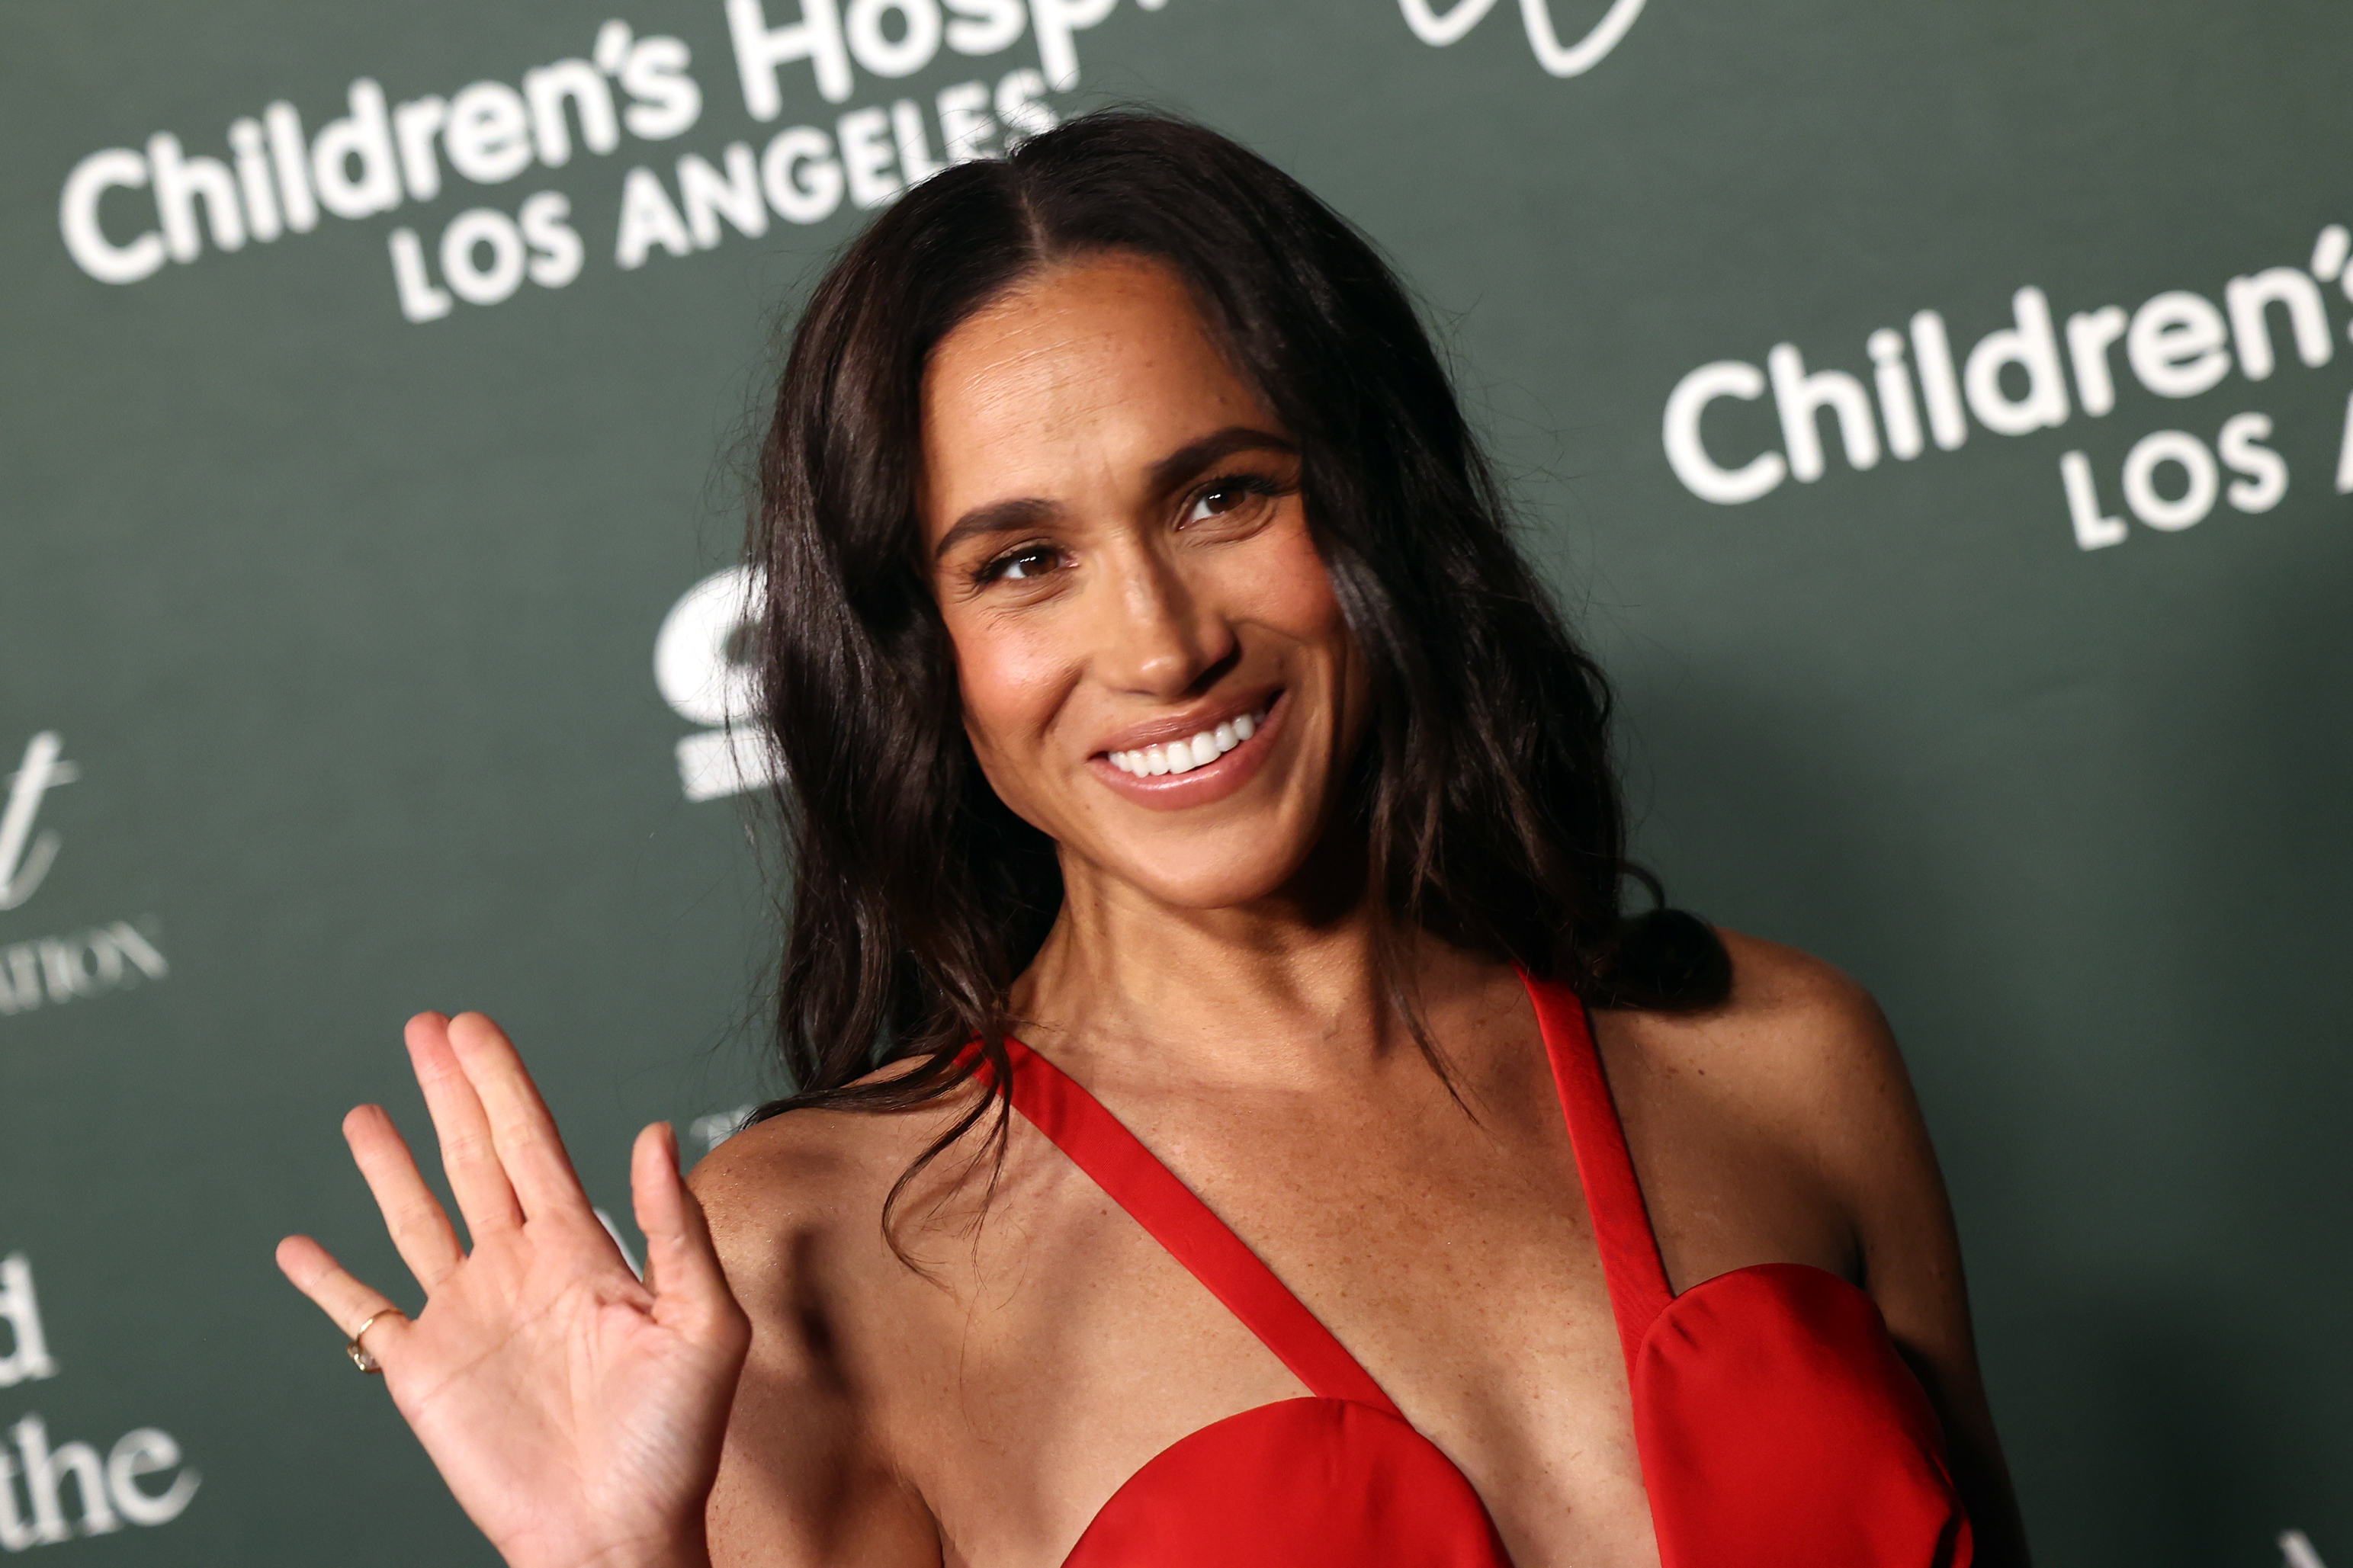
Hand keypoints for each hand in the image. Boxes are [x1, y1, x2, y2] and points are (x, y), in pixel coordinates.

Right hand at [278, 1013, 750, 1567]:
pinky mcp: (422, 1371)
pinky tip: (297, 1247)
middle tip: (427, 1025)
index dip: (503, 1084)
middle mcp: (519, 1270)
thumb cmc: (675, 1443)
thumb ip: (677, 1227)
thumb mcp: (703, 1324)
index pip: (535, 1144)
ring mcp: (466, 1316)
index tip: (473, 1027)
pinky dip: (325, 1281)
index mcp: (584, 1251)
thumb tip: (653, 1132)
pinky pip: (360, 1315)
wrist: (616, 1536)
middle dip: (450, 1092)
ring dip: (389, 1164)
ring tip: (368, 1110)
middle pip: (475, 1158)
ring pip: (416, 1217)